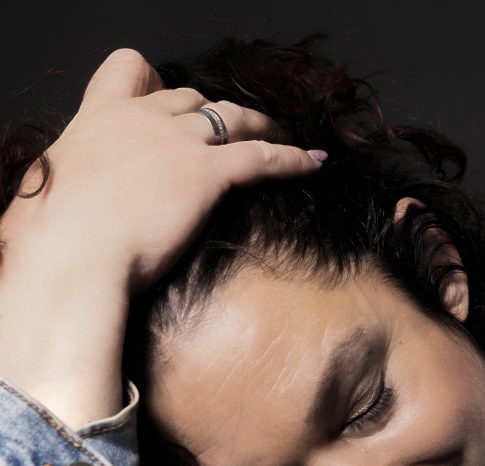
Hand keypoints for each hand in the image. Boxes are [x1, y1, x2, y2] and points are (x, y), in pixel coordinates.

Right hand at [4, 47, 322, 293]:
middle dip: (215, 111)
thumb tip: (72, 208)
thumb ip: (74, 188)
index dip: (155, 84)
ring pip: (232, 118)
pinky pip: (262, 157)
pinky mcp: (207, 173)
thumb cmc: (51, 240)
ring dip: (259, 124)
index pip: (130, 70)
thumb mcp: (51, 198)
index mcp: (99, 118)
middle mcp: (141, 118)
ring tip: (282, 135)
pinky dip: (293, 158)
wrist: (71, 256)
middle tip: (234, 129)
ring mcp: (178, 142)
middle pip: (191, 99)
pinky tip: (314, 163)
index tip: (166, 97)